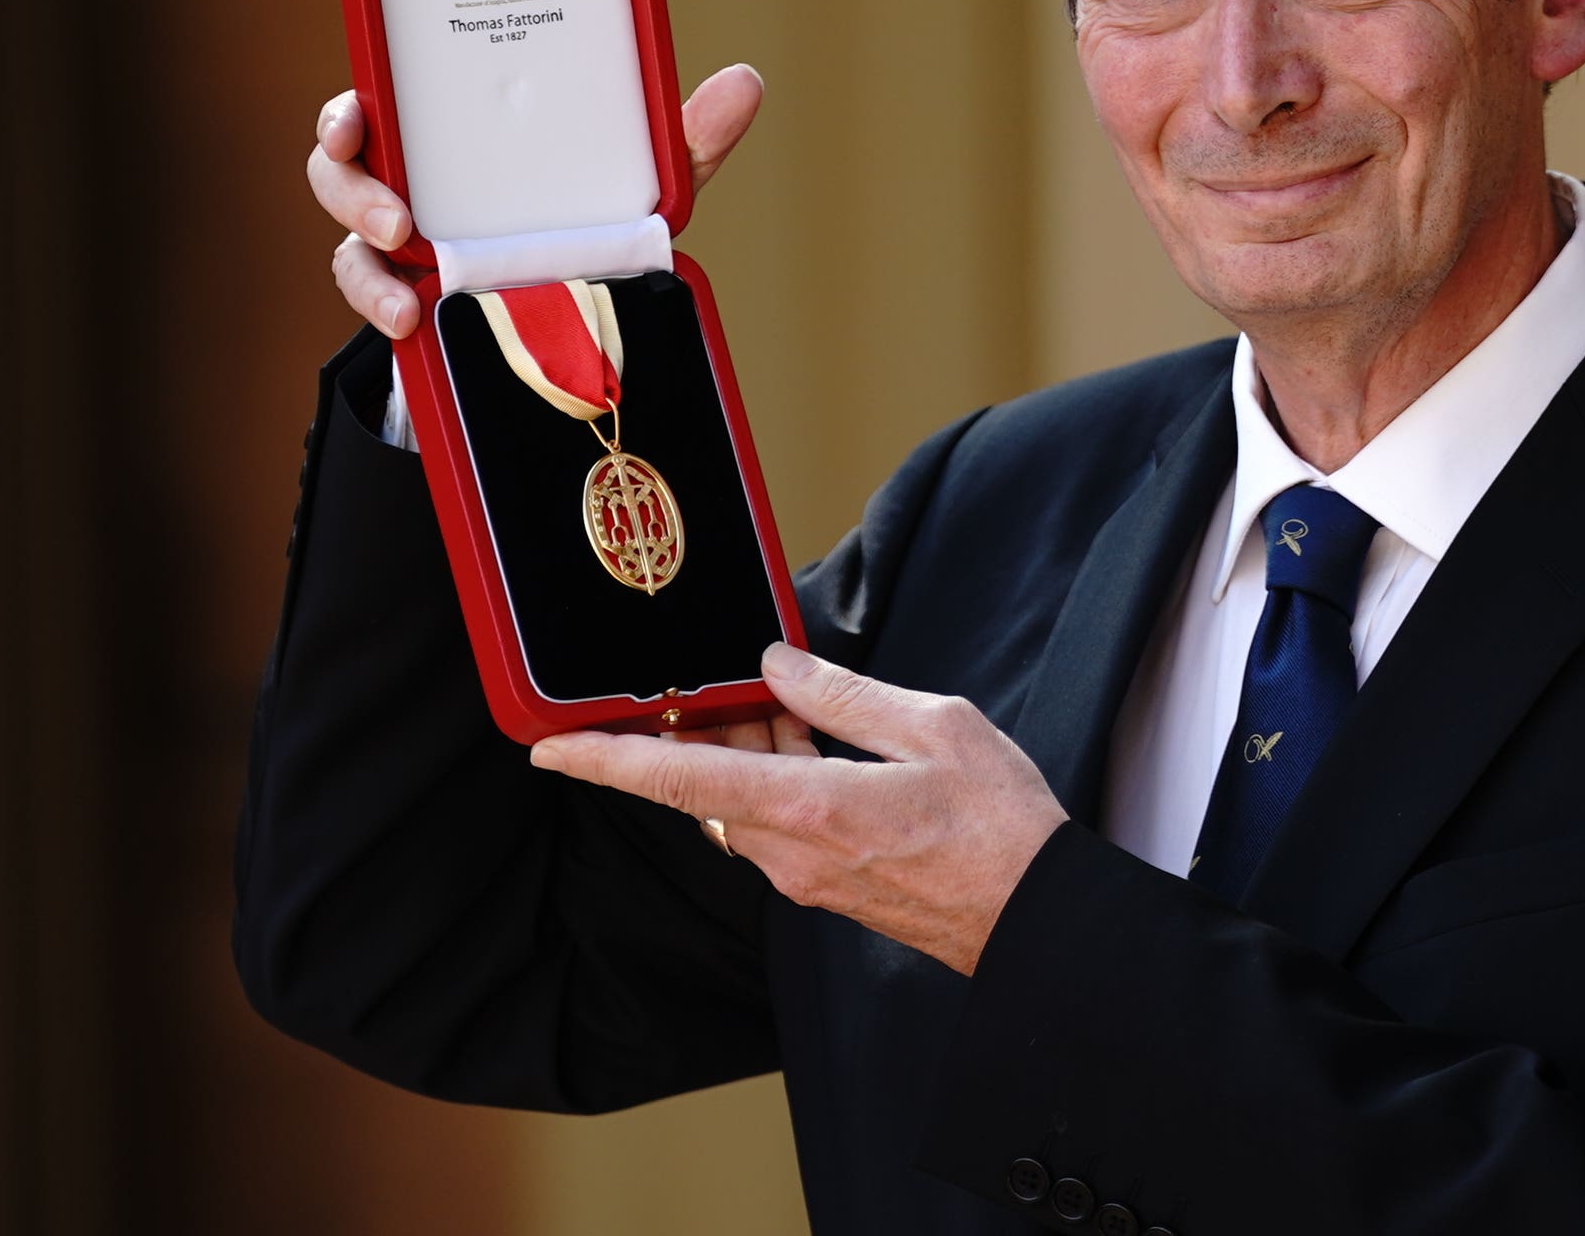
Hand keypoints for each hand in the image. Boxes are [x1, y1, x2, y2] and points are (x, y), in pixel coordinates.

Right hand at [310, 62, 765, 338]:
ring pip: (345, 243)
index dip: (351, 111)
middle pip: (339, 168)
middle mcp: (410, 185)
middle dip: (348, 186)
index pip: (377, 108)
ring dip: (363, 264)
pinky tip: (411, 323)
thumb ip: (682, 142)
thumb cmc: (586, 226)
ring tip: (403, 296)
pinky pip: (371, 301)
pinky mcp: (403, 302)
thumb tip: (747, 81)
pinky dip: (384, 311)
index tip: (358, 114)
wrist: (568, 325)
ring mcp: (398, 249)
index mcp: (449, 140)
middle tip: (395, 217)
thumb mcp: (632, 186)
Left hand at [529, 643, 1069, 975]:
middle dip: (697, 728)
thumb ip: (844, 694)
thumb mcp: (933, 726)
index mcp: (809, 808)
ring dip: (745, 749)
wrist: (1036, 918)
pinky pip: (775, 822)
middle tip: (718, 676)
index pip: (680, 779)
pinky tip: (815, 740)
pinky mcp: (827, 886)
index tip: (549, 747)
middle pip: (705, 784)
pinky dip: (777, 776)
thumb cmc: (1000, 827)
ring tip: (785, 699)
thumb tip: (780, 665)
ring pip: (739, 802)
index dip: (605, 760)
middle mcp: (791, 852)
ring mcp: (806, 877)